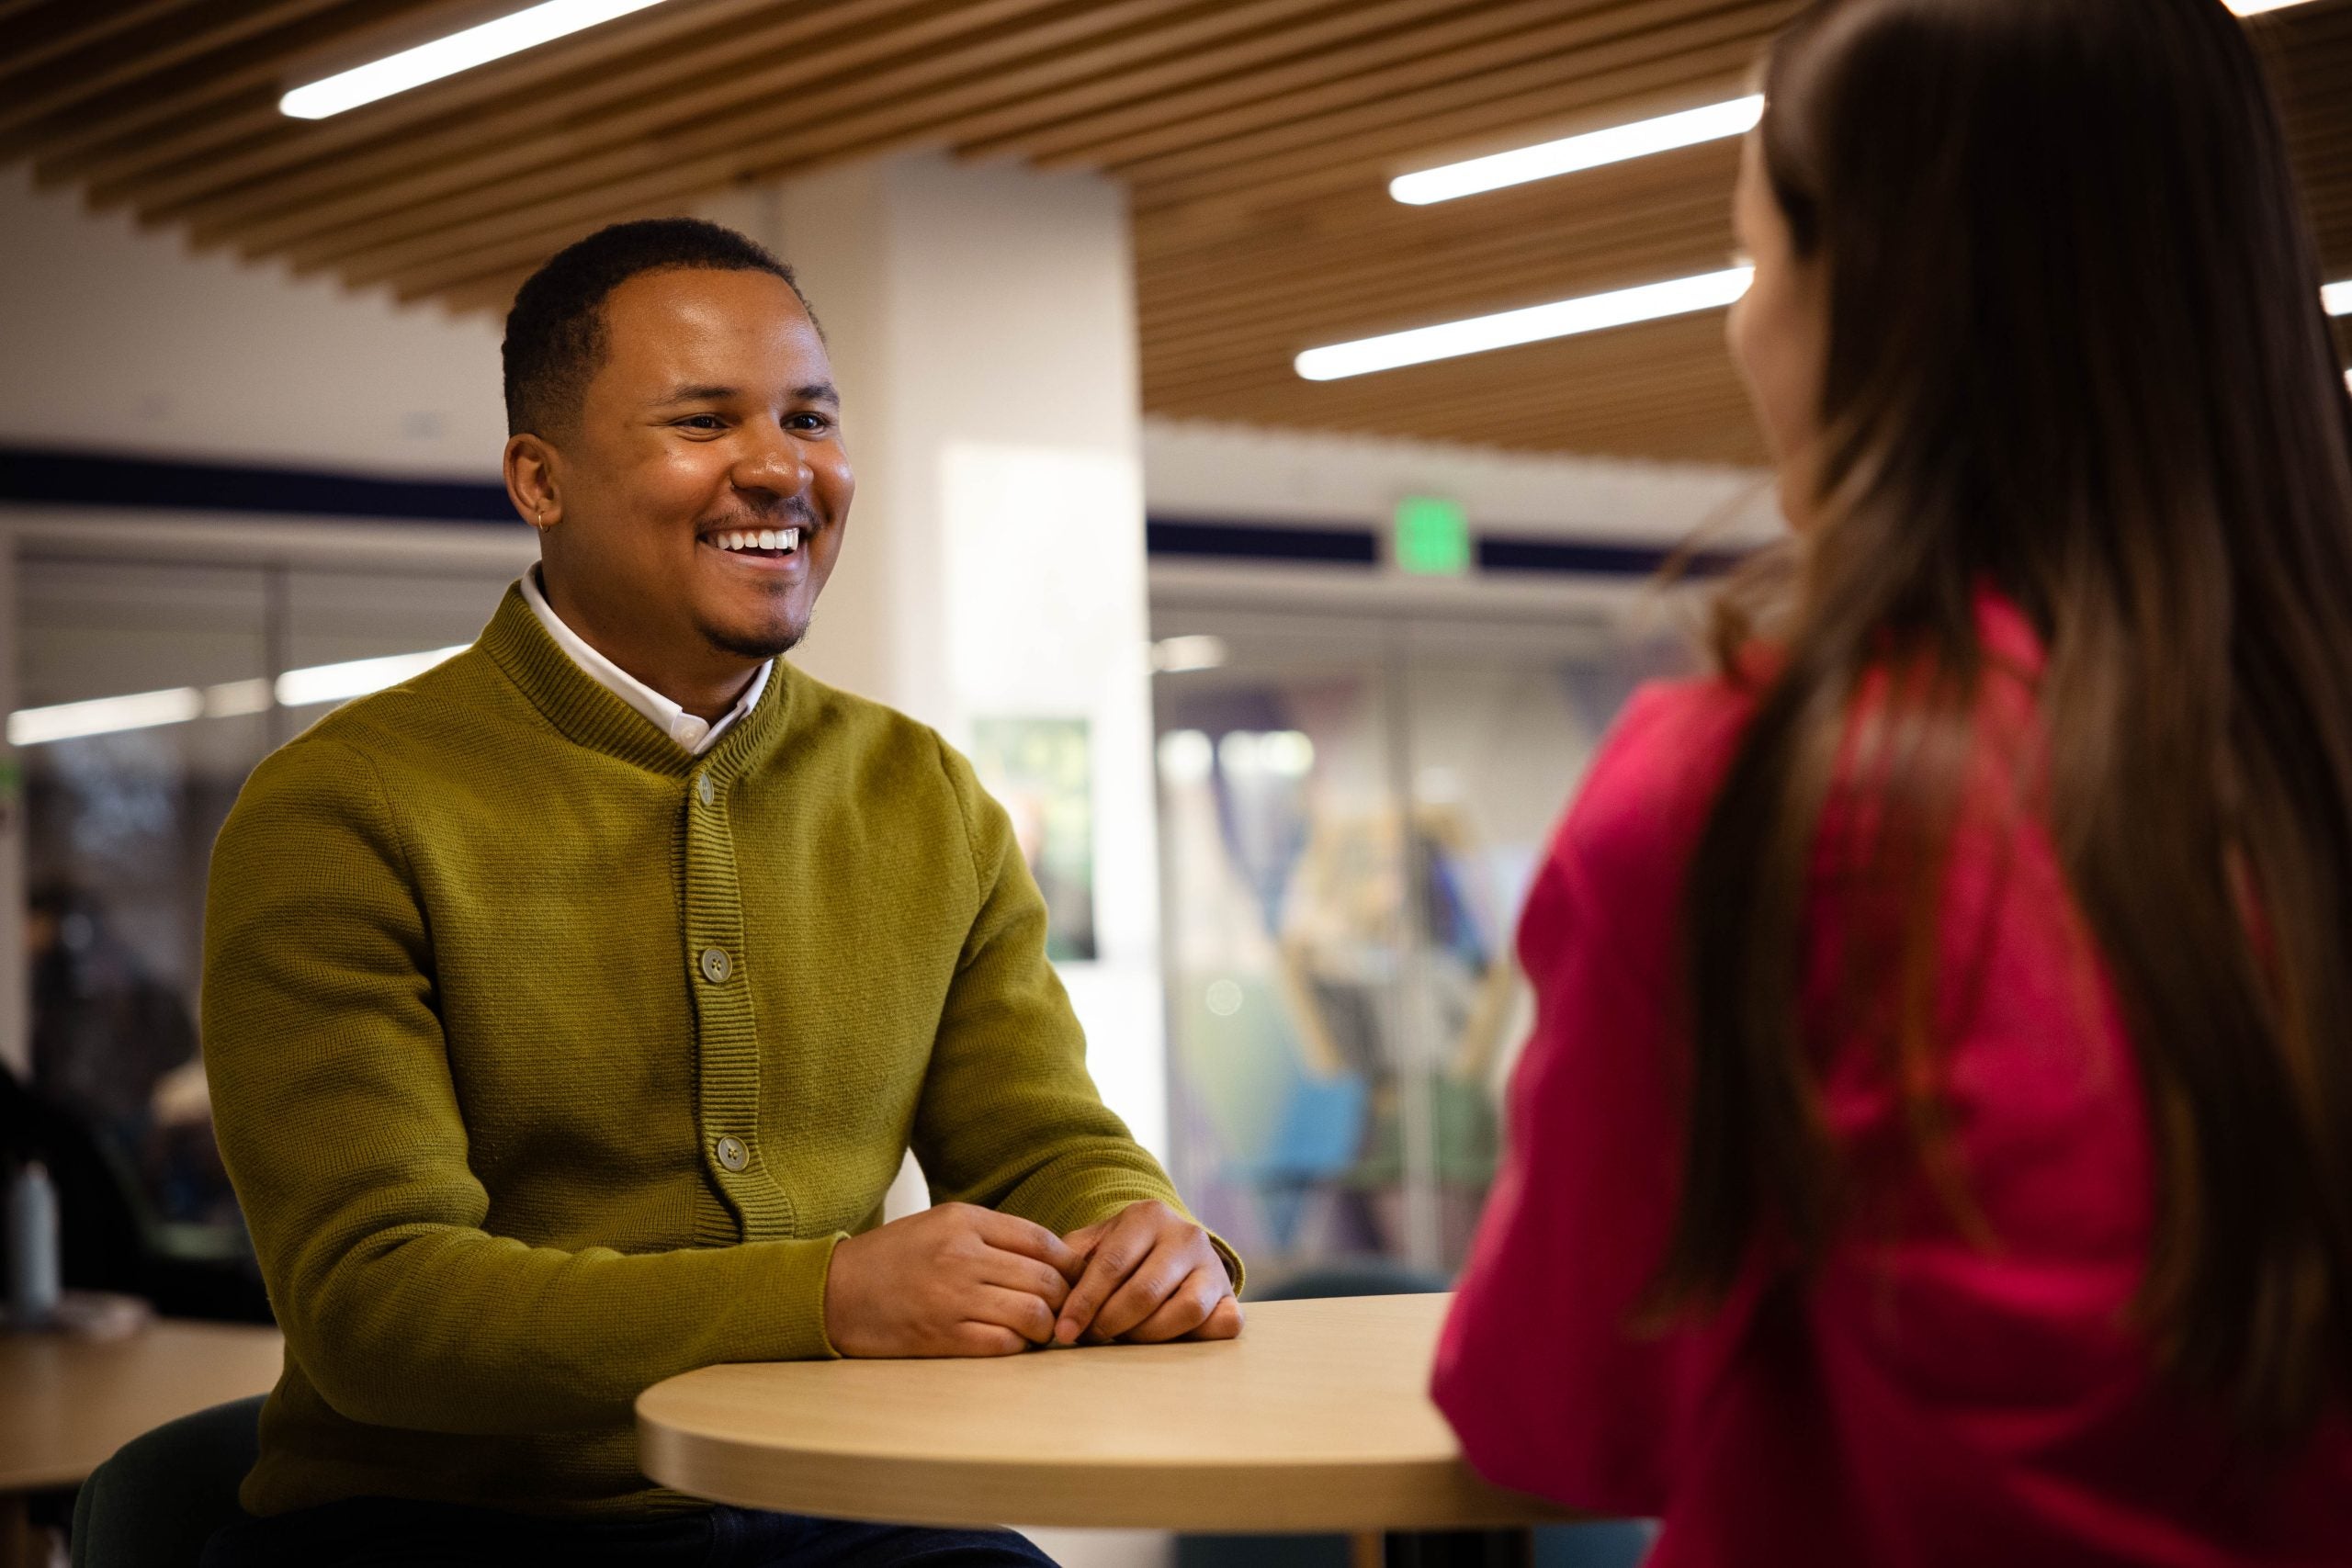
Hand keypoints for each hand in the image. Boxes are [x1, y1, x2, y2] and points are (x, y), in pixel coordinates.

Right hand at [825, 1202, 1085, 1357]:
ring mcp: (953, 1298)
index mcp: (964, 1221)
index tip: (1074, 1277)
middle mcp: (962, 1255)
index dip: (1069, 1262)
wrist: (835, 1291)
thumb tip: (1050, 1257)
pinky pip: (1004, 1344)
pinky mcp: (943, 1337)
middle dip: (1064, 1298)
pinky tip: (1012, 1342)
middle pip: (1045, 1279)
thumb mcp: (940, 1225)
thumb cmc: (893, 1258)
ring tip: (1038, 1328)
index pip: (1041, 1240)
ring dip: (1045, 1326)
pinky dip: (1018, 1346)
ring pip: (1033, 1314)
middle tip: (1062, 1309)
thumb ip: (991, 1235)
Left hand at [1054, 1200, 1242, 1345]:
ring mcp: (1213, 1265)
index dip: (1085, 1302)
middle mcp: (1187, 1235)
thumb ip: (1069, 1261)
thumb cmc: (1123, 1251)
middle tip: (1092, 1336)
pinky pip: (1224, 1324)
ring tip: (1125, 1336)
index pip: (1113, 1263)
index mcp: (1148, 1216)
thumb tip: (1050, 1295)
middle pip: (1146, 1291)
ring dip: (1148, 1334)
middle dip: (1111, 1322)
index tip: (1064, 1331)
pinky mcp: (1230, 1295)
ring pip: (1185, 1310)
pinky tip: (1168, 1339)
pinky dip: (1198, 1337)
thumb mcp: (1094, 1244)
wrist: (1171, 1246)